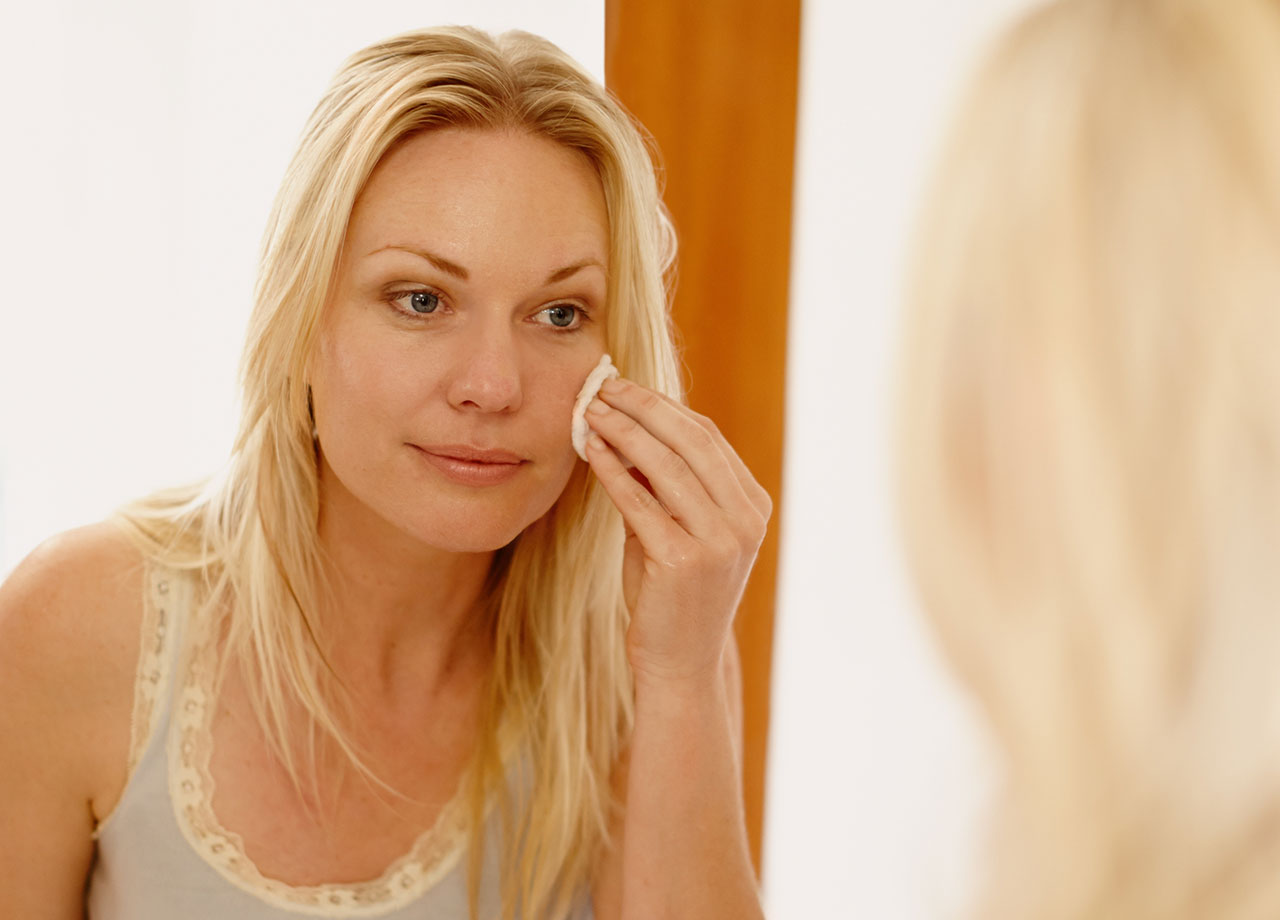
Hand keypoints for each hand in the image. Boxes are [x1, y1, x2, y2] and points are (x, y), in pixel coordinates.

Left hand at [583, 378, 771, 683]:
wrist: (680, 663)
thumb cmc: (672, 594)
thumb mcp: (680, 531)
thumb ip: (665, 486)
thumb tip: (627, 428)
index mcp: (753, 506)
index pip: (708, 438)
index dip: (663, 406)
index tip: (624, 387)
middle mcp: (744, 520)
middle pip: (691, 442)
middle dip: (642, 407)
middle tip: (602, 387)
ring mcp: (719, 542)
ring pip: (666, 466)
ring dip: (623, 431)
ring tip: (589, 411)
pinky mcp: (683, 562)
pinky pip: (640, 502)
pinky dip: (612, 471)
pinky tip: (590, 450)